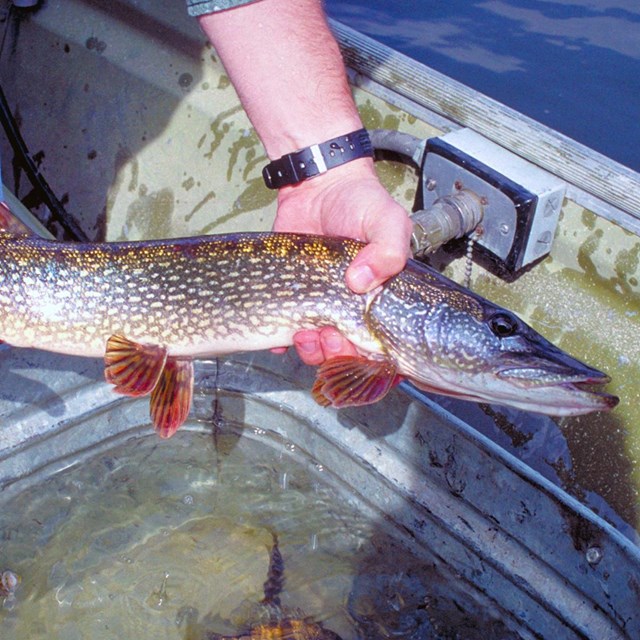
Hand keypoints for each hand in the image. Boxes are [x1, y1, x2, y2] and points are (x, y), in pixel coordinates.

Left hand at [272, 158, 411, 364]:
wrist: (319, 184)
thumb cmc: (361, 204)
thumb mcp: (388, 222)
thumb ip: (389, 251)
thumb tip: (359, 283)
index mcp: (380, 300)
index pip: (378, 344)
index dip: (366, 353)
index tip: (352, 340)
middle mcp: (351, 309)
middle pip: (345, 351)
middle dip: (334, 353)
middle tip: (327, 336)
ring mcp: (320, 305)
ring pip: (316, 347)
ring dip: (310, 350)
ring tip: (304, 334)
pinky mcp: (292, 297)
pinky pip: (284, 331)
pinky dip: (281, 341)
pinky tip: (281, 337)